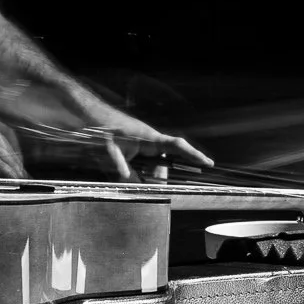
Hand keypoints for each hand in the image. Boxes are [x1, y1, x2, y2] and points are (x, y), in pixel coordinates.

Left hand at [81, 114, 214, 179]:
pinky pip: (147, 161)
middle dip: (161, 175)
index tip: (207, 163)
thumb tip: (128, 179)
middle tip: (155, 186)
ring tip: (132, 176)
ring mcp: (146, 143)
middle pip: (166, 161)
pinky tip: (130, 173)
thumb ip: (120, 165)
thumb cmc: (106, 129)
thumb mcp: (111, 149)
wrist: (96, 117)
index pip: (177, 146)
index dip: (193, 154)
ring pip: (155, 163)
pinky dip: (142, 170)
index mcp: (151, 138)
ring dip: (147, 174)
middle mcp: (152, 140)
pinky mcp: (139, 146)